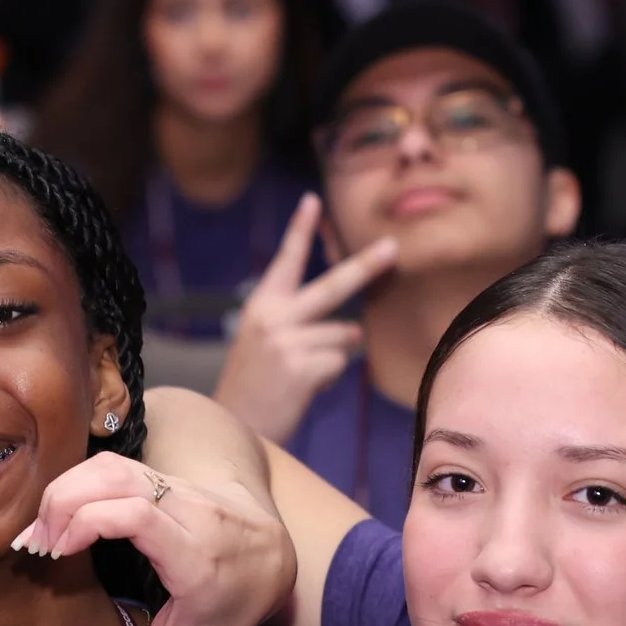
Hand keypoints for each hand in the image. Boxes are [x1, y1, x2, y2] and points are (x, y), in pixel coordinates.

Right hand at [16, 446, 293, 625]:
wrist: (271, 550)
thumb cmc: (229, 601)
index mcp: (196, 555)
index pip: (138, 515)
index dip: (88, 523)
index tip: (55, 552)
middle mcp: (189, 512)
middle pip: (116, 482)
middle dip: (62, 507)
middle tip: (34, 549)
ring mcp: (177, 486)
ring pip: (111, 466)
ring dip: (65, 491)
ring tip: (40, 533)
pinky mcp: (162, 474)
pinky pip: (112, 465)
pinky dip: (78, 483)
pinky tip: (58, 515)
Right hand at [209, 195, 395, 441]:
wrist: (233, 425)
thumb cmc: (254, 385)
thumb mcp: (264, 343)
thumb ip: (301, 326)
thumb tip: (356, 328)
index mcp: (261, 306)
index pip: (285, 262)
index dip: (299, 230)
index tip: (314, 200)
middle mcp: (273, 318)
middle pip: (332, 287)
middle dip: (365, 266)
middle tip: (392, 248)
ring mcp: (287, 342)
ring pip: (343, 336)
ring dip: (333, 356)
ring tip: (302, 375)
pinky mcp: (301, 368)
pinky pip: (339, 363)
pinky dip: (328, 378)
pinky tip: (302, 389)